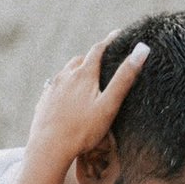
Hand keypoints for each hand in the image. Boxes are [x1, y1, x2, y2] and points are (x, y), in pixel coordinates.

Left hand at [16, 35, 149, 183]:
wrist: (48, 149)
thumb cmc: (83, 130)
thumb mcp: (109, 105)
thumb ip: (124, 77)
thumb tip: (142, 48)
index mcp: (83, 74)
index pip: (98, 50)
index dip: (109, 41)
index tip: (118, 34)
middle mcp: (65, 76)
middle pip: (80, 60)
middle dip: (92, 58)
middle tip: (102, 60)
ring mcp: (51, 88)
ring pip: (66, 73)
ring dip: (77, 72)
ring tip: (85, 78)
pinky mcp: (43, 101)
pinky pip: (55, 87)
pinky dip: (64, 86)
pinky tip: (66, 96)